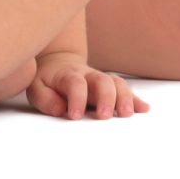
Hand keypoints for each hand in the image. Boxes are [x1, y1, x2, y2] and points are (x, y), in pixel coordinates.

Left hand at [27, 51, 145, 118]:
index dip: (76, 98)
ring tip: (127, 114)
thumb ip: (45, 98)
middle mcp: (88, 75)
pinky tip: (144, 109)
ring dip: (125, 98)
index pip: (75, 83)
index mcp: (68, 75)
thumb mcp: (36, 87)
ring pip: (117, 83)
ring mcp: (100, 80)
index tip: (75, 116)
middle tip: (104, 116)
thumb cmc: (47, 79)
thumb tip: (61, 109)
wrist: (58, 62)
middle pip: (102, 80)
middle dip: (106, 97)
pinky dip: (135, 99)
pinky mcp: (110, 86)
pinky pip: (125, 90)